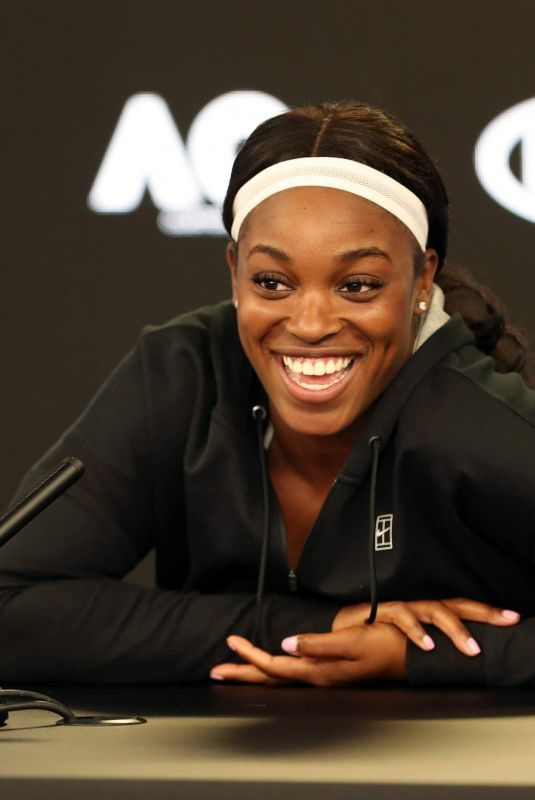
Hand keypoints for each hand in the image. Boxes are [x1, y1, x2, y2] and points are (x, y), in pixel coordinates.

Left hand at [210, 624, 406, 685]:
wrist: (409, 657)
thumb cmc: (385, 647)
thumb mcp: (351, 641)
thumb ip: (317, 644)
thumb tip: (286, 643)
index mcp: (319, 671)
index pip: (275, 666)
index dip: (250, 656)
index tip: (230, 643)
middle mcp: (317, 677)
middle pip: (271, 677)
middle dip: (242, 672)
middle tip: (217, 670)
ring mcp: (323, 677)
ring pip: (279, 678)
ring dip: (254, 672)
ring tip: (234, 669)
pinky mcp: (329, 673)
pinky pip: (292, 674)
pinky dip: (273, 671)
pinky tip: (270, 667)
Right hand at [332, 598, 519, 655]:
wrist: (342, 629)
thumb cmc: (377, 635)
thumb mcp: (410, 641)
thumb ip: (432, 642)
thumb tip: (460, 656)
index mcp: (429, 612)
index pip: (463, 608)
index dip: (487, 612)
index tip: (511, 618)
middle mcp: (419, 606)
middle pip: (457, 605)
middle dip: (484, 613)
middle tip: (507, 621)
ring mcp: (403, 607)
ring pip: (435, 610)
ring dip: (455, 629)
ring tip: (471, 648)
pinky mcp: (384, 610)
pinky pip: (403, 617)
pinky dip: (417, 632)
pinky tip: (428, 645)